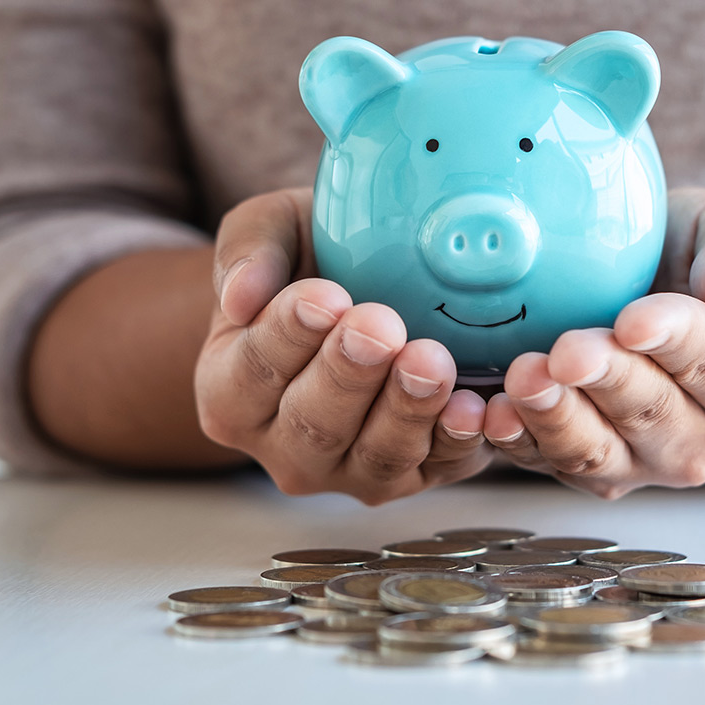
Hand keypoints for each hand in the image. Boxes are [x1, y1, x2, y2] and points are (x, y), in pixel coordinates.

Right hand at [194, 188, 492, 503]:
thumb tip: (239, 295)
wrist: (370, 283)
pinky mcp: (416, 475)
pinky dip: (458, 440)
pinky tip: (474, 406)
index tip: (322, 298)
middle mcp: (284, 446)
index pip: (253, 372)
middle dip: (349, 375)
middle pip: (313, 423)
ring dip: (407, 410)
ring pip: (376, 456)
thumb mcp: (272, 230)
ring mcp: (350, 469)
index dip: (287, 336)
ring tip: (431, 361)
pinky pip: (439, 467)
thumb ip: (247, 251)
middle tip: (381, 327)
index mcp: (231, 392)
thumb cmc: (311, 256)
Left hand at [482, 188, 704, 497]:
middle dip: (604, 381)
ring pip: (598, 453)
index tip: (632, 321)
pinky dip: (518, 443)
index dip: (672, 340)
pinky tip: (492, 413)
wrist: (658, 291)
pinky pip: (551, 466)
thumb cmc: (697, 257)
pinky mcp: (592, 470)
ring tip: (521, 379)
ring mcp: (647, 464)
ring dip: (555, 419)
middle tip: (564, 351)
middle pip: (651, 413)